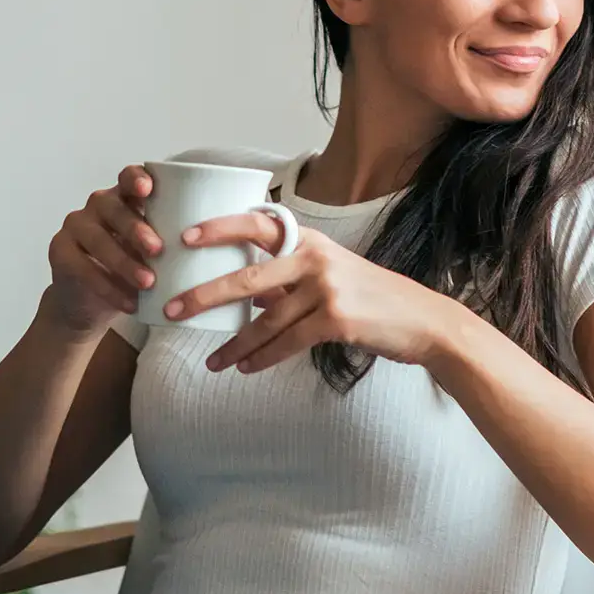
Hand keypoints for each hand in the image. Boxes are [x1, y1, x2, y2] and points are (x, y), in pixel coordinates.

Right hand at [42, 165, 163, 334]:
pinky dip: (108, 288)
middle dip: (136, 228)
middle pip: (112, 208)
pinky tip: (129, 303)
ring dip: (124, 262)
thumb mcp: (151, 255)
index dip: (135, 179)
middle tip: (158, 250)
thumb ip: (168, 243)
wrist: (89, 304)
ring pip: (97, 239)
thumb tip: (206, 249)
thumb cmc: (130, 272)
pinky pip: (83, 268)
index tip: (148, 189)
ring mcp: (75, 227)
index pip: (128, 179)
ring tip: (148, 283)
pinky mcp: (59, 252)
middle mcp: (96, 206)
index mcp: (123, 198)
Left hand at [162, 213, 459, 373]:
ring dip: (233, 345)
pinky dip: (262, 358)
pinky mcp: (336, 319)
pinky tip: (245, 368)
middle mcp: (315, 258)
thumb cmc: (372, 298)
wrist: (422, 321)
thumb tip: (246, 296)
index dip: (219, 228)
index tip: (185, 237)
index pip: (257, 225)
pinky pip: (286, 342)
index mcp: (309, 240)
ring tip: (211, 362)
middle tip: (171, 308)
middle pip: (247, 277)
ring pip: (264, 321)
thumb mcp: (331, 274)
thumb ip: (289, 279)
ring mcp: (326, 288)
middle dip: (204, 295)